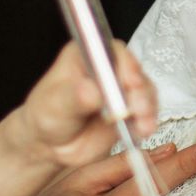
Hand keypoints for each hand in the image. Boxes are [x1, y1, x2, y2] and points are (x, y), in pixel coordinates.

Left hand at [15, 40, 157, 169]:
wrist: (52, 145)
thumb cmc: (47, 116)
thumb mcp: (54, 106)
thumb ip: (73, 98)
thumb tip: (92, 91)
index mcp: (85, 54)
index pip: (109, 50)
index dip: (123, 63)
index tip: (130, 81)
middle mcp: (106, 66)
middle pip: (132, 69)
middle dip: (139, 89)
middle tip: (136, 108)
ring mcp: (121, 87)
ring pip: (144, 90)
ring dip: (147, 107)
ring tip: (142, 125)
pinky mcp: (131, 107)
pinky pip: (147, 110)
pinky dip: (147, 120)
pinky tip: (143, 130)